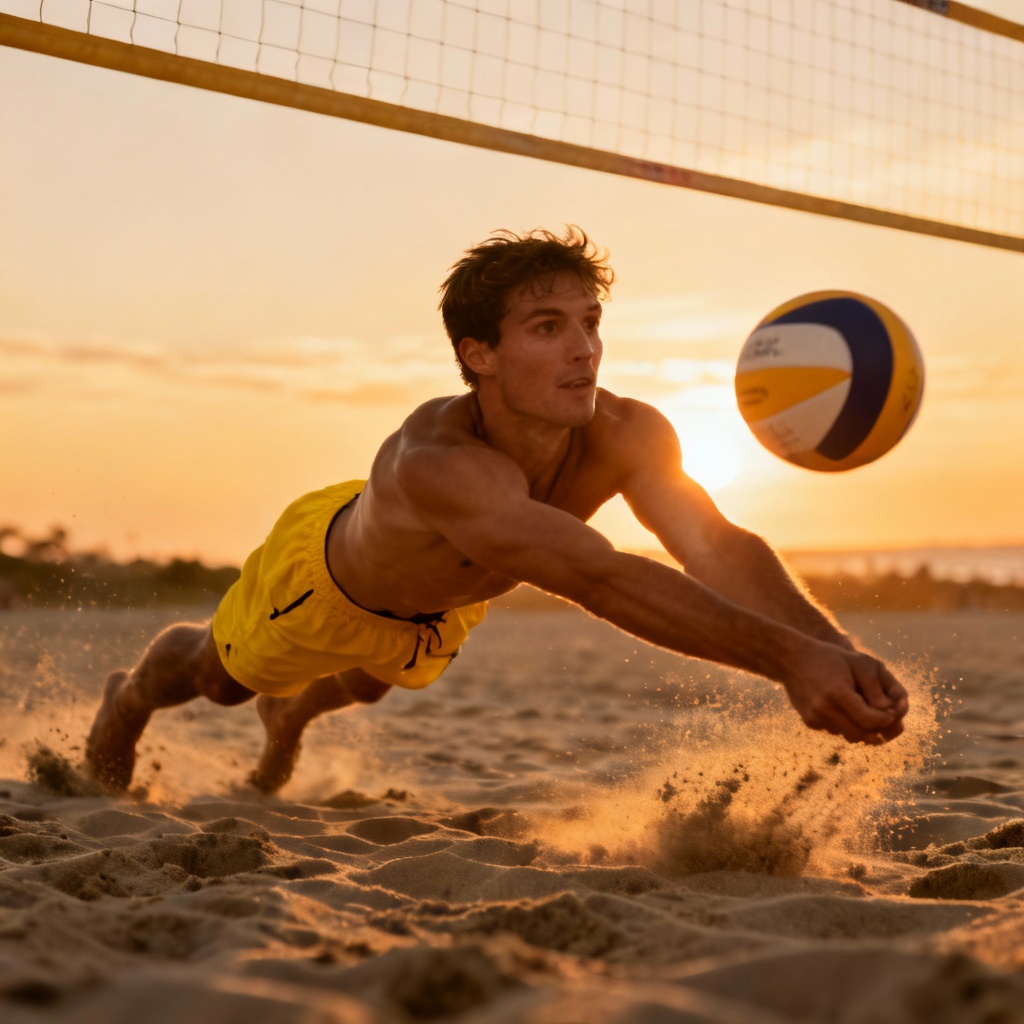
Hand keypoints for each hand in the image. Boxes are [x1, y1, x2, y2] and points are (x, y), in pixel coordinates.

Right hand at [783, 641, 908, 743]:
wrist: (791, 659)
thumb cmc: (831, 658)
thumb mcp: (859, 663)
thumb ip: (877, 688)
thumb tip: (889, 714)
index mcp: (836, 693)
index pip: (870, 720)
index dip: (888, 720)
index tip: (895, 713)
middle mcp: (823, 709)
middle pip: (863, 735)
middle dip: (881, 730)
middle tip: (892, 721)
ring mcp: (814, 718)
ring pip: (851, 736)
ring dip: (865, 728)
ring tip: (869, 711)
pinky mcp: (810, 723)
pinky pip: (838, 731)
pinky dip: (848, 724)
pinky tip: (844, 706)